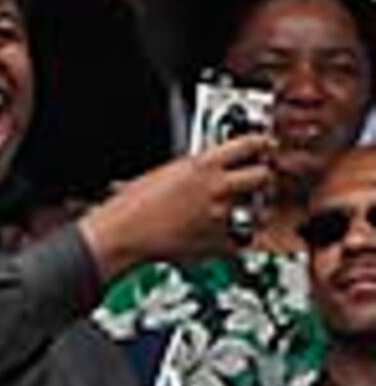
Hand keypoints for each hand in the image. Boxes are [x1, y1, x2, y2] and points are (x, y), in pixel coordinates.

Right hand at [85, 134, 279, 274]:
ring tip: (242, 212)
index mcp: (202, 164)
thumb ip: (193, 170)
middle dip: (263, 177)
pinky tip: (221, 235)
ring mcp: (222, 216)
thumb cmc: (129, 205)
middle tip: (257, 180)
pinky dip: (234, 240)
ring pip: (260, 211)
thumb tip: (208, 169)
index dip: (262, 143)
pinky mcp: (220, 242)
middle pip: (264, 176)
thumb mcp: (162, 172)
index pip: (250, 144)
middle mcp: (218, 188)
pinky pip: (240, 241)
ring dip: (254, 211)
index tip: (265, 146)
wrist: (121, 235)